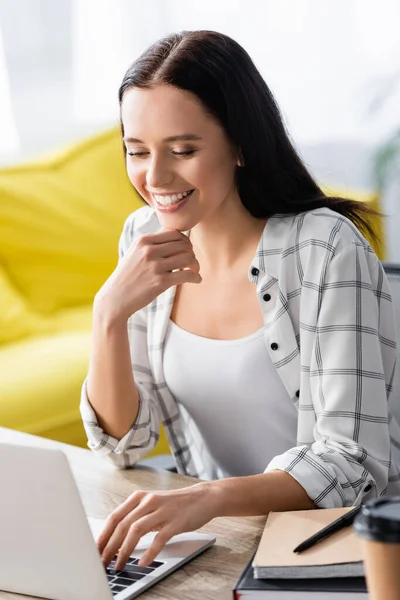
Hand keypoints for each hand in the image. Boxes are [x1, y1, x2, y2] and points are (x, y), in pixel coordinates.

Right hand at [95, 229, 200, 321]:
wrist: (115, 298)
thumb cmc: (127, 276)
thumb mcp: (135, 253)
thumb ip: (152, 243)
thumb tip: (176, 235)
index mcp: (143, 240)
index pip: (174, 233)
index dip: (184, 241)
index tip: (186, 250)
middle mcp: (149, 250)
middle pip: (183, 244)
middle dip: (191, 252)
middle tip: (191, 262)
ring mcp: (155, 266)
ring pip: (188, 257)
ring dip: (195, 264)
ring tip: (194, 270)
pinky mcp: (161, 282)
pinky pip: (187, 275)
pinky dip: (196, 277)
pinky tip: (197, 280)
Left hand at [97, 482, 215, 570]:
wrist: (203, 498)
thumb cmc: (175, 505)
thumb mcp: (152, 506)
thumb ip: (135, 517)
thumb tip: (114, 539)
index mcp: (139, 497)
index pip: (114, 517)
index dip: (103, 536)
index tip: (94, 552)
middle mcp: (148, 501)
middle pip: (122, 525)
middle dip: (109, 547)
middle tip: (102, 563)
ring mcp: (162, 510)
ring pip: (136, 530)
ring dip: (124, 551)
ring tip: (119, 566)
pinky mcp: (176, 521)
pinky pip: (159, 538)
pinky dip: (149, 552)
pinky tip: (143, 562)